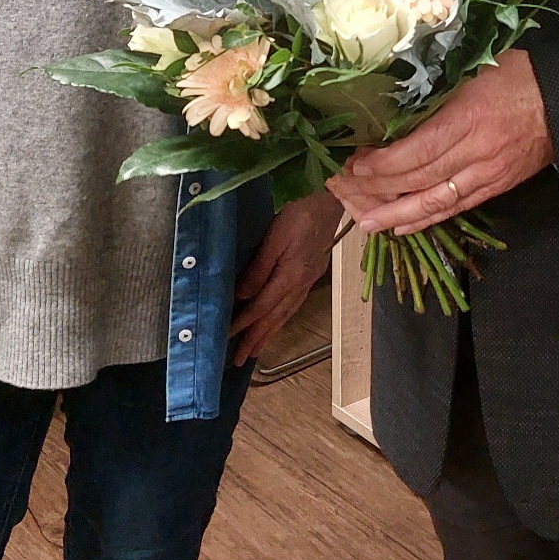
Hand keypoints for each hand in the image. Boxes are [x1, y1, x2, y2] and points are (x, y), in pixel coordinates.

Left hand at [229, 190, 345, 364]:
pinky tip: (276, 323)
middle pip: (274, 317)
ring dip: (268, 333)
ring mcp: (308, 280)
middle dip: (256, 338)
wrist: (331, 200)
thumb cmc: (301, 212)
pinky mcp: (311, 273)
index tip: (226, 337)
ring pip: (285, 313)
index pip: (261, 306)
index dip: (243, 323)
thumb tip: (242, 295)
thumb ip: (259, 266)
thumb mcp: (276, 235)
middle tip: (240, 359)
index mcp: (291, 275)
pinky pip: (293, 304)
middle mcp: (301, 283)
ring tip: (255, 350)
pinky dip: (281, 318)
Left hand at [328, 50, 551, 235]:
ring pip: (436, 200)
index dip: (383, 164)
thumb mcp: (473, 70)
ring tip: (366, 223)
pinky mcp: (498, 186)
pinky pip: (457, 207)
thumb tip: (392, 104)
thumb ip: (437, 90)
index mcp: (468, 116)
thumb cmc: (519, 75)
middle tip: (347, 190)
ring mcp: (488, 172)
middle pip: (420, 178)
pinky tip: (403, 226)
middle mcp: (477, 150)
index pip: (417, 150)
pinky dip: (428, 219)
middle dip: (380, 188)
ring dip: (397, 214)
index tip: (355, 164)